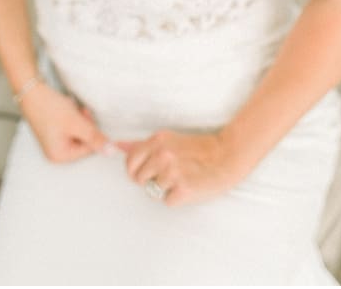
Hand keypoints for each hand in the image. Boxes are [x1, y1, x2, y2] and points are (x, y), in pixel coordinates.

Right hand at [19, 83, 108, 162]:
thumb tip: (112, 152)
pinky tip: (64, 108)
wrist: (30, 89)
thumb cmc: (49, 107)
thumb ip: (95, 138)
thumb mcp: (76, 123)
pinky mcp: (53, 132)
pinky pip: (70, 127)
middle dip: (83, 124)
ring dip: (78, 119)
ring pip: (78, 132)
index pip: (88, 149)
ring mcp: (53, 142)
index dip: (90, 131)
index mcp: (59, 156)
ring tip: (68, 109)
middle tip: (76, 111)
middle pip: (83, 141)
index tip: (84, 116)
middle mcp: (55, 152)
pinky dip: (71, 117)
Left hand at [115, 130, 243, 205]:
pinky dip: (177, 198)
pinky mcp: (183, 189)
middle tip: (170, 175)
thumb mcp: (167, 140)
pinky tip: (189, 187)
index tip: (150, 171)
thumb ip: (139, 145)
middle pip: (138, 179)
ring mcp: (172, 172)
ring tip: (182, 179)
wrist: (227, 156)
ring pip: (152, 191)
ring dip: (165, 190)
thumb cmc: (196, 150)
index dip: (137, 171)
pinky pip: (167, 201)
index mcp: (156, 141)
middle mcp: (162, 155)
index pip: (130, 162)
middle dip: (151, 181)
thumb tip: (113, 146)